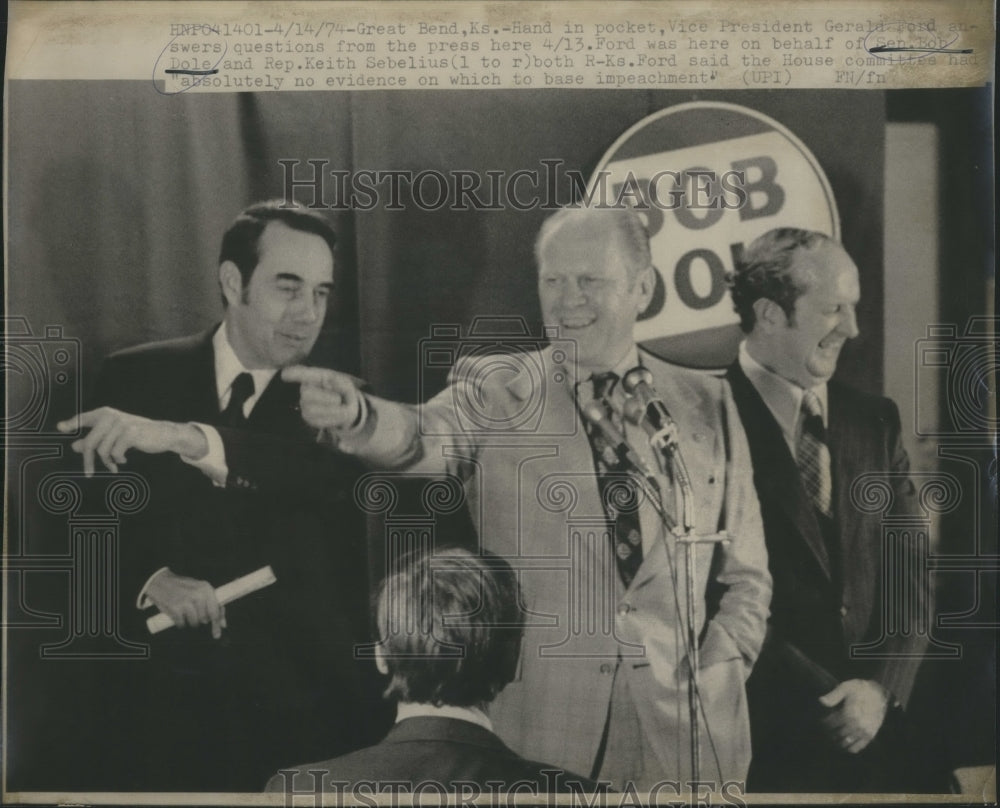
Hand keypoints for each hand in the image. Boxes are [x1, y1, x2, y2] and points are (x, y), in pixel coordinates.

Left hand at [57, 407, 207, 474]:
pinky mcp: (130, 433)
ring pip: (102, 450)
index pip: (84, 418)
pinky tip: (123, 459)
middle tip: (88, 473)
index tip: (60, 428)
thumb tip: (75, 446)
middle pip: (90, 442)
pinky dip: (117, 459)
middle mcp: (111, 416)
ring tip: (113, 465)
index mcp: (105, 414)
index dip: (71, 423)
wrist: (163, 434)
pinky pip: (115, 452)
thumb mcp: (114, 437)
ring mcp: (120, 424)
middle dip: (88, 460)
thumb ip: (96, 440)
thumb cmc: (137, 435)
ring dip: (107, 461)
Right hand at [145, 569, 225, 638]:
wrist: (160, 581)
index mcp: (206, 588)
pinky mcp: (176, 609)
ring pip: (194, 623)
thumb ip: (212, 604)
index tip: (217, 634)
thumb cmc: (183, 587)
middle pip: (205, 619)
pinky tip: (177, 614)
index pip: (215, 611)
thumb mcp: (199, 590)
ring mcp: (186, 602)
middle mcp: (198, 595)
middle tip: (193, 612)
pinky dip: (180, 623)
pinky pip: (182, 625)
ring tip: (185, 611)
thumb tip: (223, 624)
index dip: (217, 624)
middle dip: (200, 619)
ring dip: (190, 622)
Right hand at [282, 365, 363, 431]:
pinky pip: (317, 421)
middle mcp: (306, 388)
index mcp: (315, 376)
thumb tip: (329, 383)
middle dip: (325, 398)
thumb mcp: (346, 385)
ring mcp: (304, 404)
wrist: (345, 408)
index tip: (285, 374)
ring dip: (331, 411)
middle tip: (338, 399)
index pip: (302, 373)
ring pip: (312, 410)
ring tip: (341, 409)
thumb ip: (340, 383)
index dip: (294, 374)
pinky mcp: (308, 417)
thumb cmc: (343, 392)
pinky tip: (337, 415)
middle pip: (307, 394)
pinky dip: (331, 419)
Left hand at [818, 679, 889, 752]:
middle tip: (825, 730)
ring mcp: (864, 732)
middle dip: (829, 733)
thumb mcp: (846, 687)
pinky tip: (843, 744)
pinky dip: (849, 748)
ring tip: (833, 737)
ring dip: (837, 742)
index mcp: (849, 713)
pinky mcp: (870, 736)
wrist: (879, 693)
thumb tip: (820, 701)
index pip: (830, 724)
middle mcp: (856, 725)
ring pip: (845, 743)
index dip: (823, 723)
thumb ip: (833, 696)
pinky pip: (857, 748)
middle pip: (836, 734)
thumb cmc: (860, 689)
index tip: (821, 721)